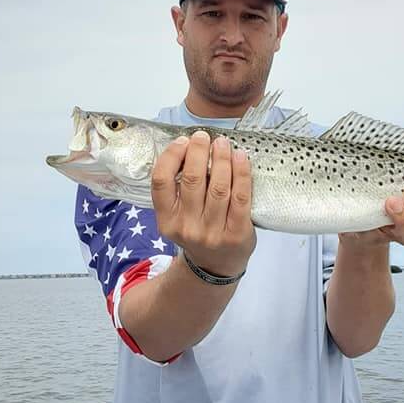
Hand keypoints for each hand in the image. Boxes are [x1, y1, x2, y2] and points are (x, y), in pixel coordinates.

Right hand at [151, 130, 255, 276]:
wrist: (216, 266)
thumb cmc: (197, 231)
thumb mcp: (177, 217)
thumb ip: (178, 190)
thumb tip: (190, 147)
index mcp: (167, 220)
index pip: (161, 182)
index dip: (171, 157)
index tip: (182, 141)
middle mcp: (187, 227)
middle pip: (193, 180)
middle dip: (199, 152)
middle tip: (204, 136)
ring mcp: (213, 232)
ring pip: (219, 187)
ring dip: (222, 159)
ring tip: (223, 143)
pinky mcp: (237, 232)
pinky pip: (241, 197)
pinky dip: (242, 173)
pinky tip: (241, 157)